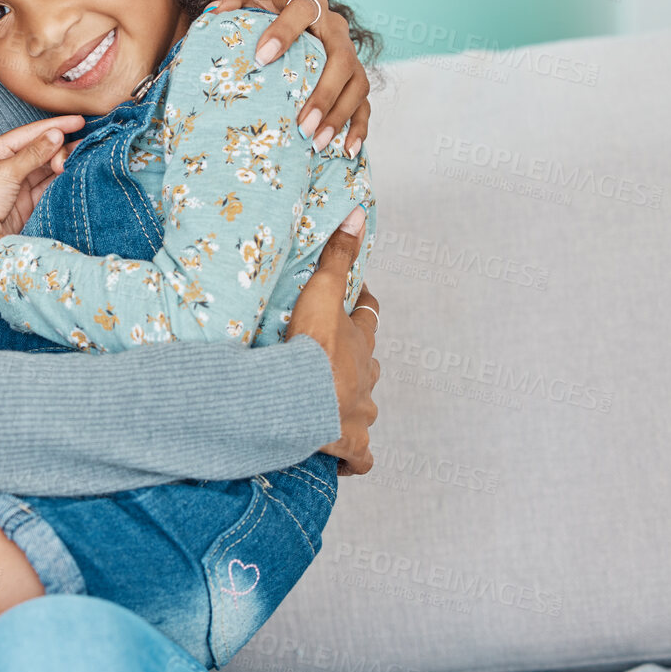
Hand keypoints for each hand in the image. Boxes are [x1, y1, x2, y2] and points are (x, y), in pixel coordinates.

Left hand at [0, 116, 83, 291]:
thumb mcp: (5, 171)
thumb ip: (34, 153)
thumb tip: (56, 134)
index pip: (27, 134)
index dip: (52, 127)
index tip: (78, 121)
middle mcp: (5, 168)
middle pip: (38, 151)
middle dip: (59, 148)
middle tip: (77, 150)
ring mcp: (17, 187)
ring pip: (45, 169)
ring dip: (62, 162)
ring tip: (81, 157)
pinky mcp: (27, 205)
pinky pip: (48, 187)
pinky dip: (61, 179)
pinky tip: (74, 171)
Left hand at [207, 0, 370, 156]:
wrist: (279, 12)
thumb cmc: (259, 4)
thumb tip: (214, 12)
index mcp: (308, 1)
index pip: (303, 10)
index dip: (285, 32)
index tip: (261, 58)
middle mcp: (334, 27)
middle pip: (341, 58)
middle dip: (324, 93)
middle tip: (302, 124)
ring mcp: (348, 55)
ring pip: (357, 84)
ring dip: (340, 115)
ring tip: (316, 143)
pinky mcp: (352, 78)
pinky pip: (364, 103)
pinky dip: (359, 127)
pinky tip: (346, 150)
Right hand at [287, 206, 379, 474]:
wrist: (301, 400)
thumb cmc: (310, 349)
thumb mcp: (323, 292)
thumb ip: (337, 255)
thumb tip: (359, 213)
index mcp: (360, 344)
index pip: (368, 319)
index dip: (361, 308)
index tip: (353, 301)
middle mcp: (367, 379)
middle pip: (369, 367)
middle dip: (357, 364)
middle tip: (333, 360)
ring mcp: (361, 415)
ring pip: (366, 410)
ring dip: (353, 408)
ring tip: (330, 407)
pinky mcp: (350, 446)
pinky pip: (361, 458)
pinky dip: (354, 458)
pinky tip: (342, 457)